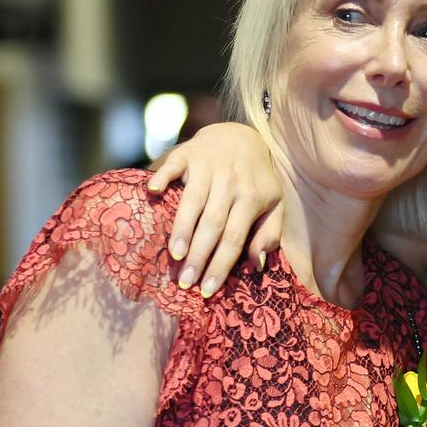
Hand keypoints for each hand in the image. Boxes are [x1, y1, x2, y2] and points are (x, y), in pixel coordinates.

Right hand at [147, 122, 282, 296]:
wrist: (242, 136)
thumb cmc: (256, 179)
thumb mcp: (274, 204)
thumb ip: (270, 233)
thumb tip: (257, 263)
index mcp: (251, 198)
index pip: (234, 238)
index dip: (221, 265)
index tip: (207, 290)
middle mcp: (230, 182)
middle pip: (213, 224)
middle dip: (198, 256)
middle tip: (184, 283)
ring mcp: (208, 166)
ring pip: (193, 201)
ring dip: (181, 227)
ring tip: (173, 255)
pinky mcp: (188, 153)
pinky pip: (173, 165)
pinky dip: (162, 176)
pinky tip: (152, 192)